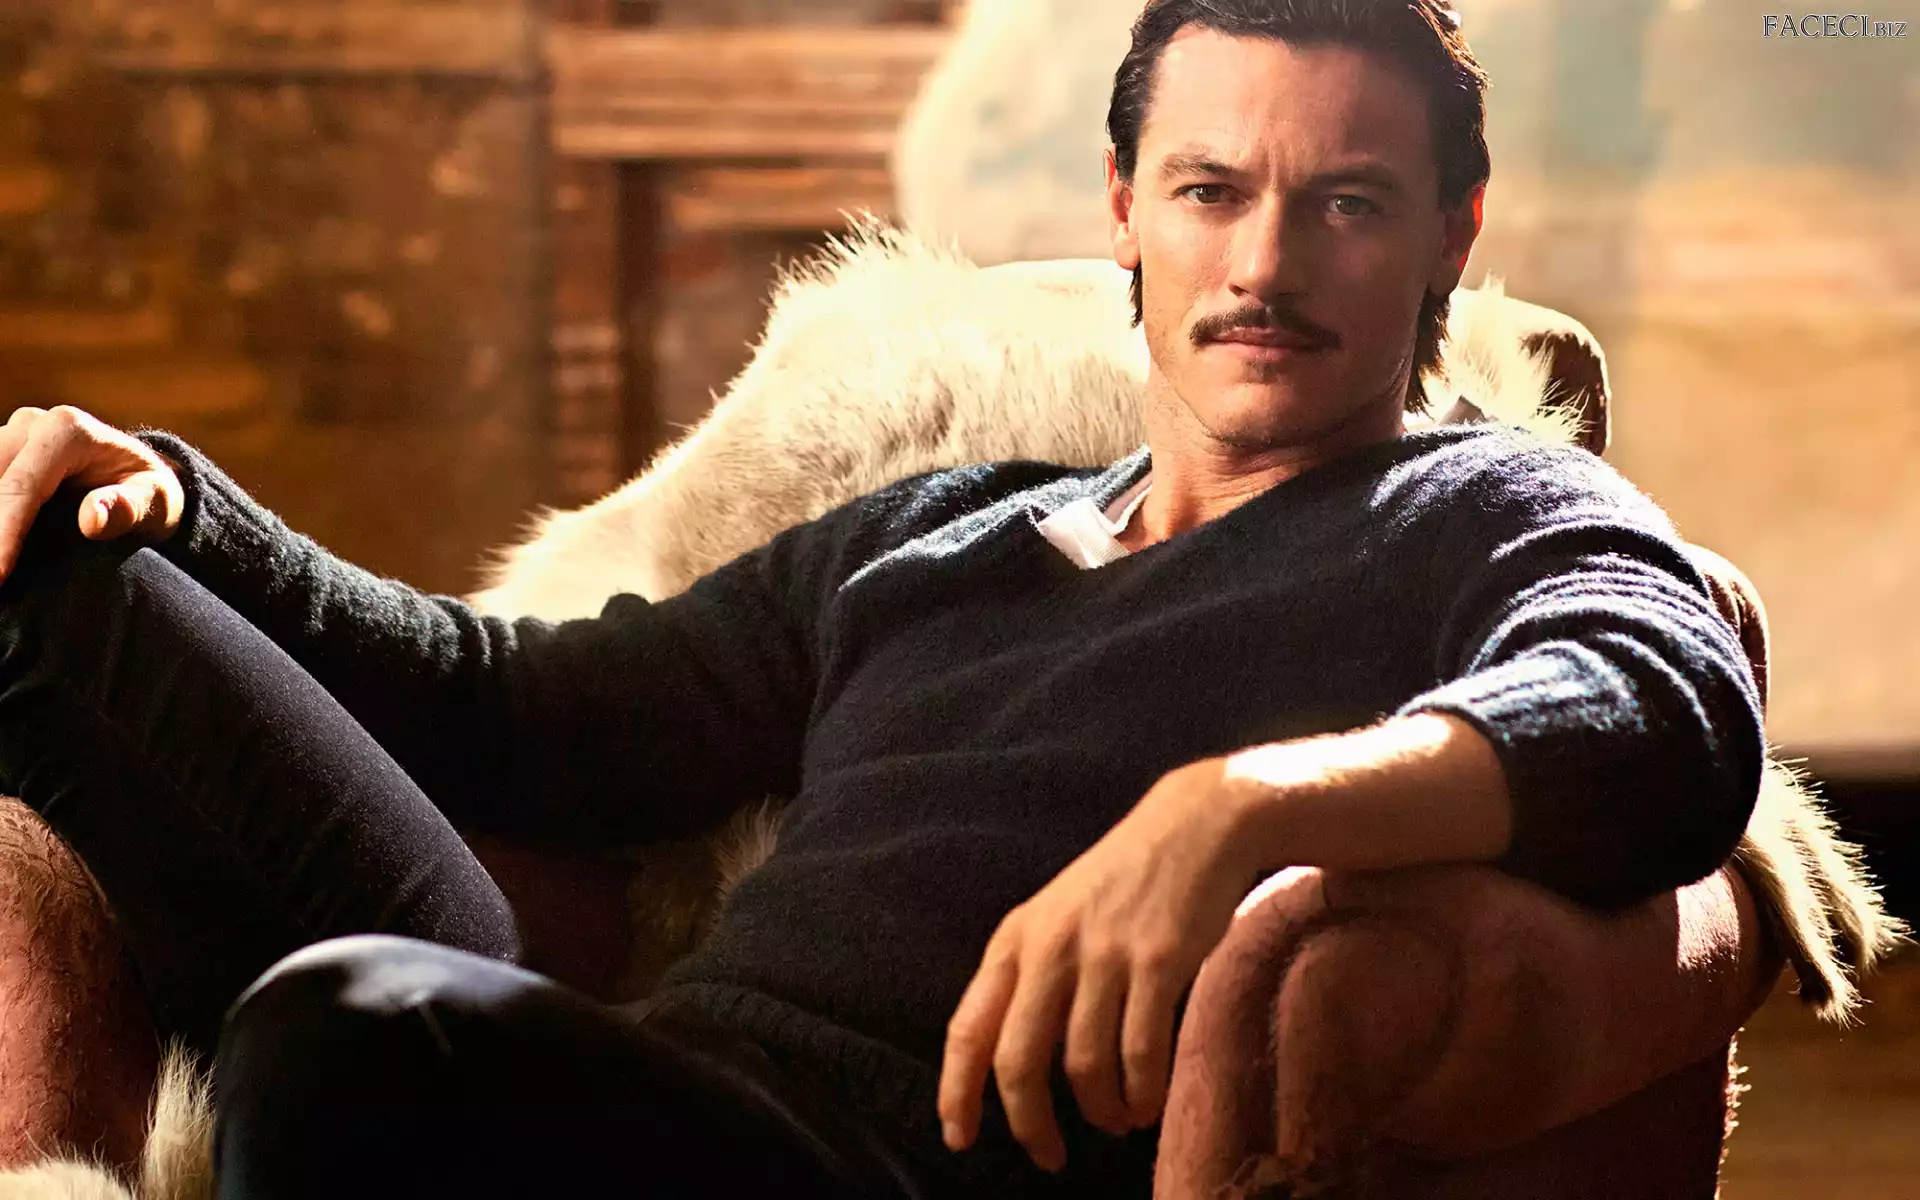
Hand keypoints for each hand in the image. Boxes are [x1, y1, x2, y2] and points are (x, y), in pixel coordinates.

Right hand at [0, 405, 183, 582]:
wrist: (139, 479)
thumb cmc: (149, 493)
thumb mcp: (157, 503)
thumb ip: (129, 509)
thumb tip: (92, 518)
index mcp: (68, 431)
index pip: (23, 486)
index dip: (4, 532)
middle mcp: (32, 424)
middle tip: (0, 580)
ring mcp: (10, 435)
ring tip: (0, 575)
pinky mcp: (1, 452)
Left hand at [937, 757, 1262, 1171]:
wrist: (1193, 827)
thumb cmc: (1121, 883)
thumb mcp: (1055, 917)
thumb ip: (1029, 979)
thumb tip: (1009, 1067)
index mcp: (1014, 939)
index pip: (967, 1029)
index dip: (958, 1092)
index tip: (959, 1138)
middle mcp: (1049, 948)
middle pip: (1018, 1061)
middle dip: (1030, 1124)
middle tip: (1048, 1155)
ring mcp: (1103, 954)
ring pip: (1084, 1067)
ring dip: (1101, 1112)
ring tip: (1117, 1122)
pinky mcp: (1158, 961)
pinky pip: (1141, 1052)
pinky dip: (1143, 1093)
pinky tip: (1148, 1103)